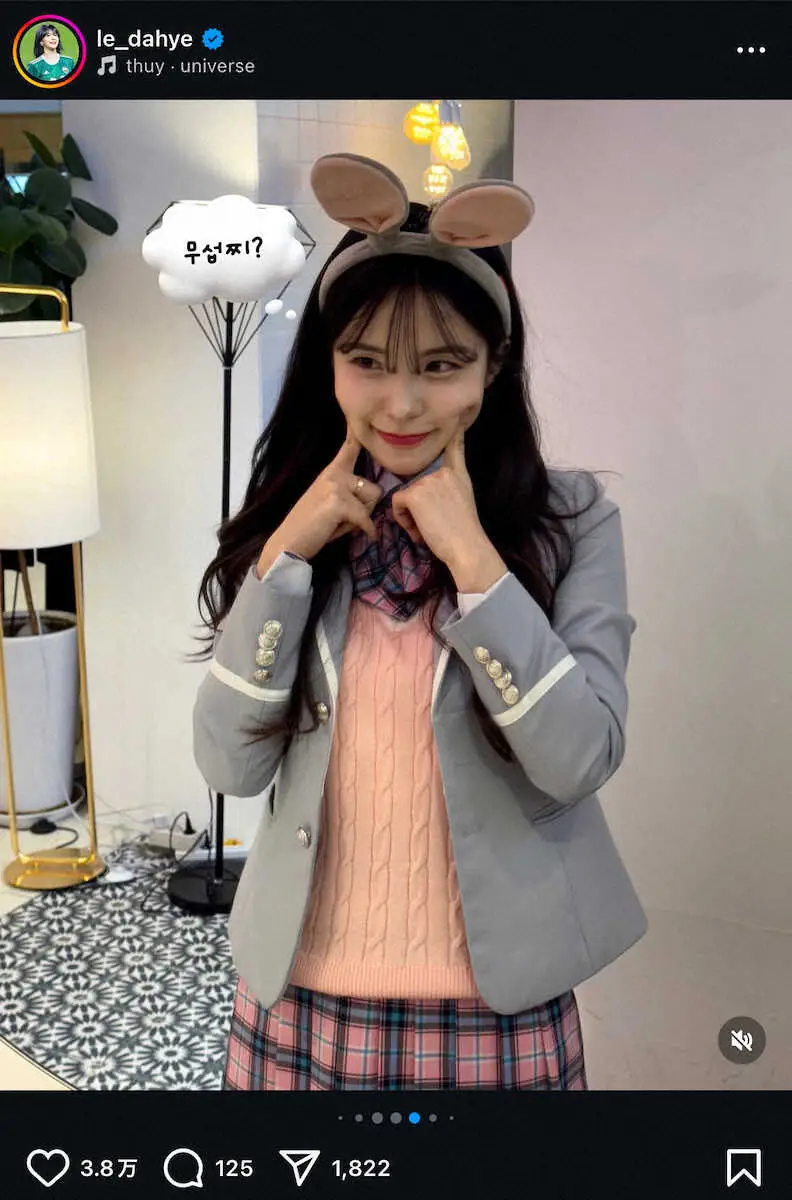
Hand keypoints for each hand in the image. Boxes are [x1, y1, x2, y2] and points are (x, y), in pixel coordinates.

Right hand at [259, 423, 383, 565]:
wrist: (288, 544)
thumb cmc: (311, 528)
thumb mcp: (330, 504)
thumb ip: (348, 495)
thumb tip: (374, 495)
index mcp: (331, 473)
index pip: (348, 448)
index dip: (355, 433)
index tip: (356, 417)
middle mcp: (333, 474)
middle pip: (373, 489)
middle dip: (365, 508)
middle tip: (343, 520)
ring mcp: (335, 486)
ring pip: (371, 503)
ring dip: (362, 519)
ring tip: (339, 524)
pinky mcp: (338, 502)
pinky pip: (365, 519)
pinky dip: (365, 531)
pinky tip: (357, 536)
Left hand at [391, 422, 491, 570]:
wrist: (467, 547)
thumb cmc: (464, 533)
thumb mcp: (462, 503)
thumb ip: (449, 488)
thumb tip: (429, 490)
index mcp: (457, 474)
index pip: (454, 446)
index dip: (454, 433)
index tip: (457, 421)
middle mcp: (443, 472)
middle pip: (416, 485)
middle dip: (417, 508)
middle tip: (432, 527)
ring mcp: (428, 481)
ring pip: (405, 496)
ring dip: (410, 517)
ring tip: (427, 531)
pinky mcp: (415, 494)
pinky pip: (396, 505)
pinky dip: (403, 520)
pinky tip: (419, 531)